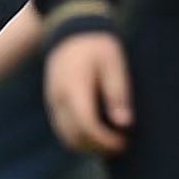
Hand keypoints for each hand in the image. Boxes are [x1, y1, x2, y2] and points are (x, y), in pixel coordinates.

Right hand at [41, 27, 133, 156]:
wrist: (71, 30)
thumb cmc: (97, 46)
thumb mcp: (114, 64)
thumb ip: (117, 93)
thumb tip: (124, 124)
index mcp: (74, 88)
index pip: (87, 126)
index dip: (106, 140)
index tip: (125, 142)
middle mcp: (58, 98)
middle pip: (75, 137)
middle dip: (99, 147)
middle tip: (122, 144)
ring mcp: (52, 101)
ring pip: (66, 137)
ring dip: (88, 145)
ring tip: (111, 141)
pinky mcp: (53, 102)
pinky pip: (62, 129)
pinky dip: (79, 137)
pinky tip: (98, 133)